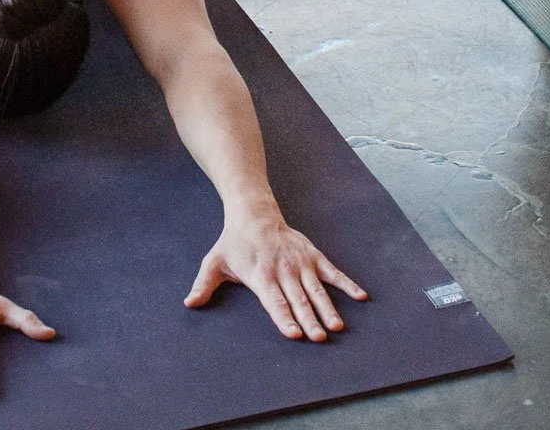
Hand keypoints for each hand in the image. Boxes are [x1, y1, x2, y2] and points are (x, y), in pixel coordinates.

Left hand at [185, 212, 366, 341]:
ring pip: (317, 289)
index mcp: (261, 275)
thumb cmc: (233, 242)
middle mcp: (283, 270)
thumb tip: (189, 303)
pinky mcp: (313, 255)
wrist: (255, 212)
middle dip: (309, 319)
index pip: (274, 301)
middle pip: (298, 299)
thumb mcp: (214, 261)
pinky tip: (361, 297)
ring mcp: (301, 262)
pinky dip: (347, 284)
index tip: (295, 334)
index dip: (284, 318)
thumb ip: (204, 284)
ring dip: (327, 307)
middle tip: (320, 337)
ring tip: (337, 326)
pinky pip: (333, 271)